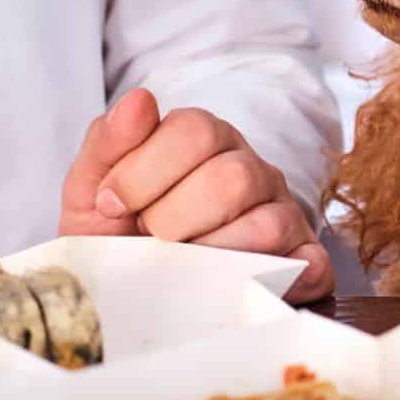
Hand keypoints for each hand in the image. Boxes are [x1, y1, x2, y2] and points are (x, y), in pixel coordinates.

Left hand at [59, 88, 332, 302]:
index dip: (144, 172)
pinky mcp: (306, 261)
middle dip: (173, 218)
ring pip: (266, 225)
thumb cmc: (120, 240)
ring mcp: (285, 214)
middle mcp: (253, 171)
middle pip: (232, 177)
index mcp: (207, 142)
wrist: (136, 300)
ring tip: (183, 268)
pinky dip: (279, 279)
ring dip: (211, 256)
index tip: (112, 205)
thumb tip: (139, 100)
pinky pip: (306, 264)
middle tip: (150, 239)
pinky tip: (241, 286)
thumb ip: (108, 143)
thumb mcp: (92, 192)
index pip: (195, 130)